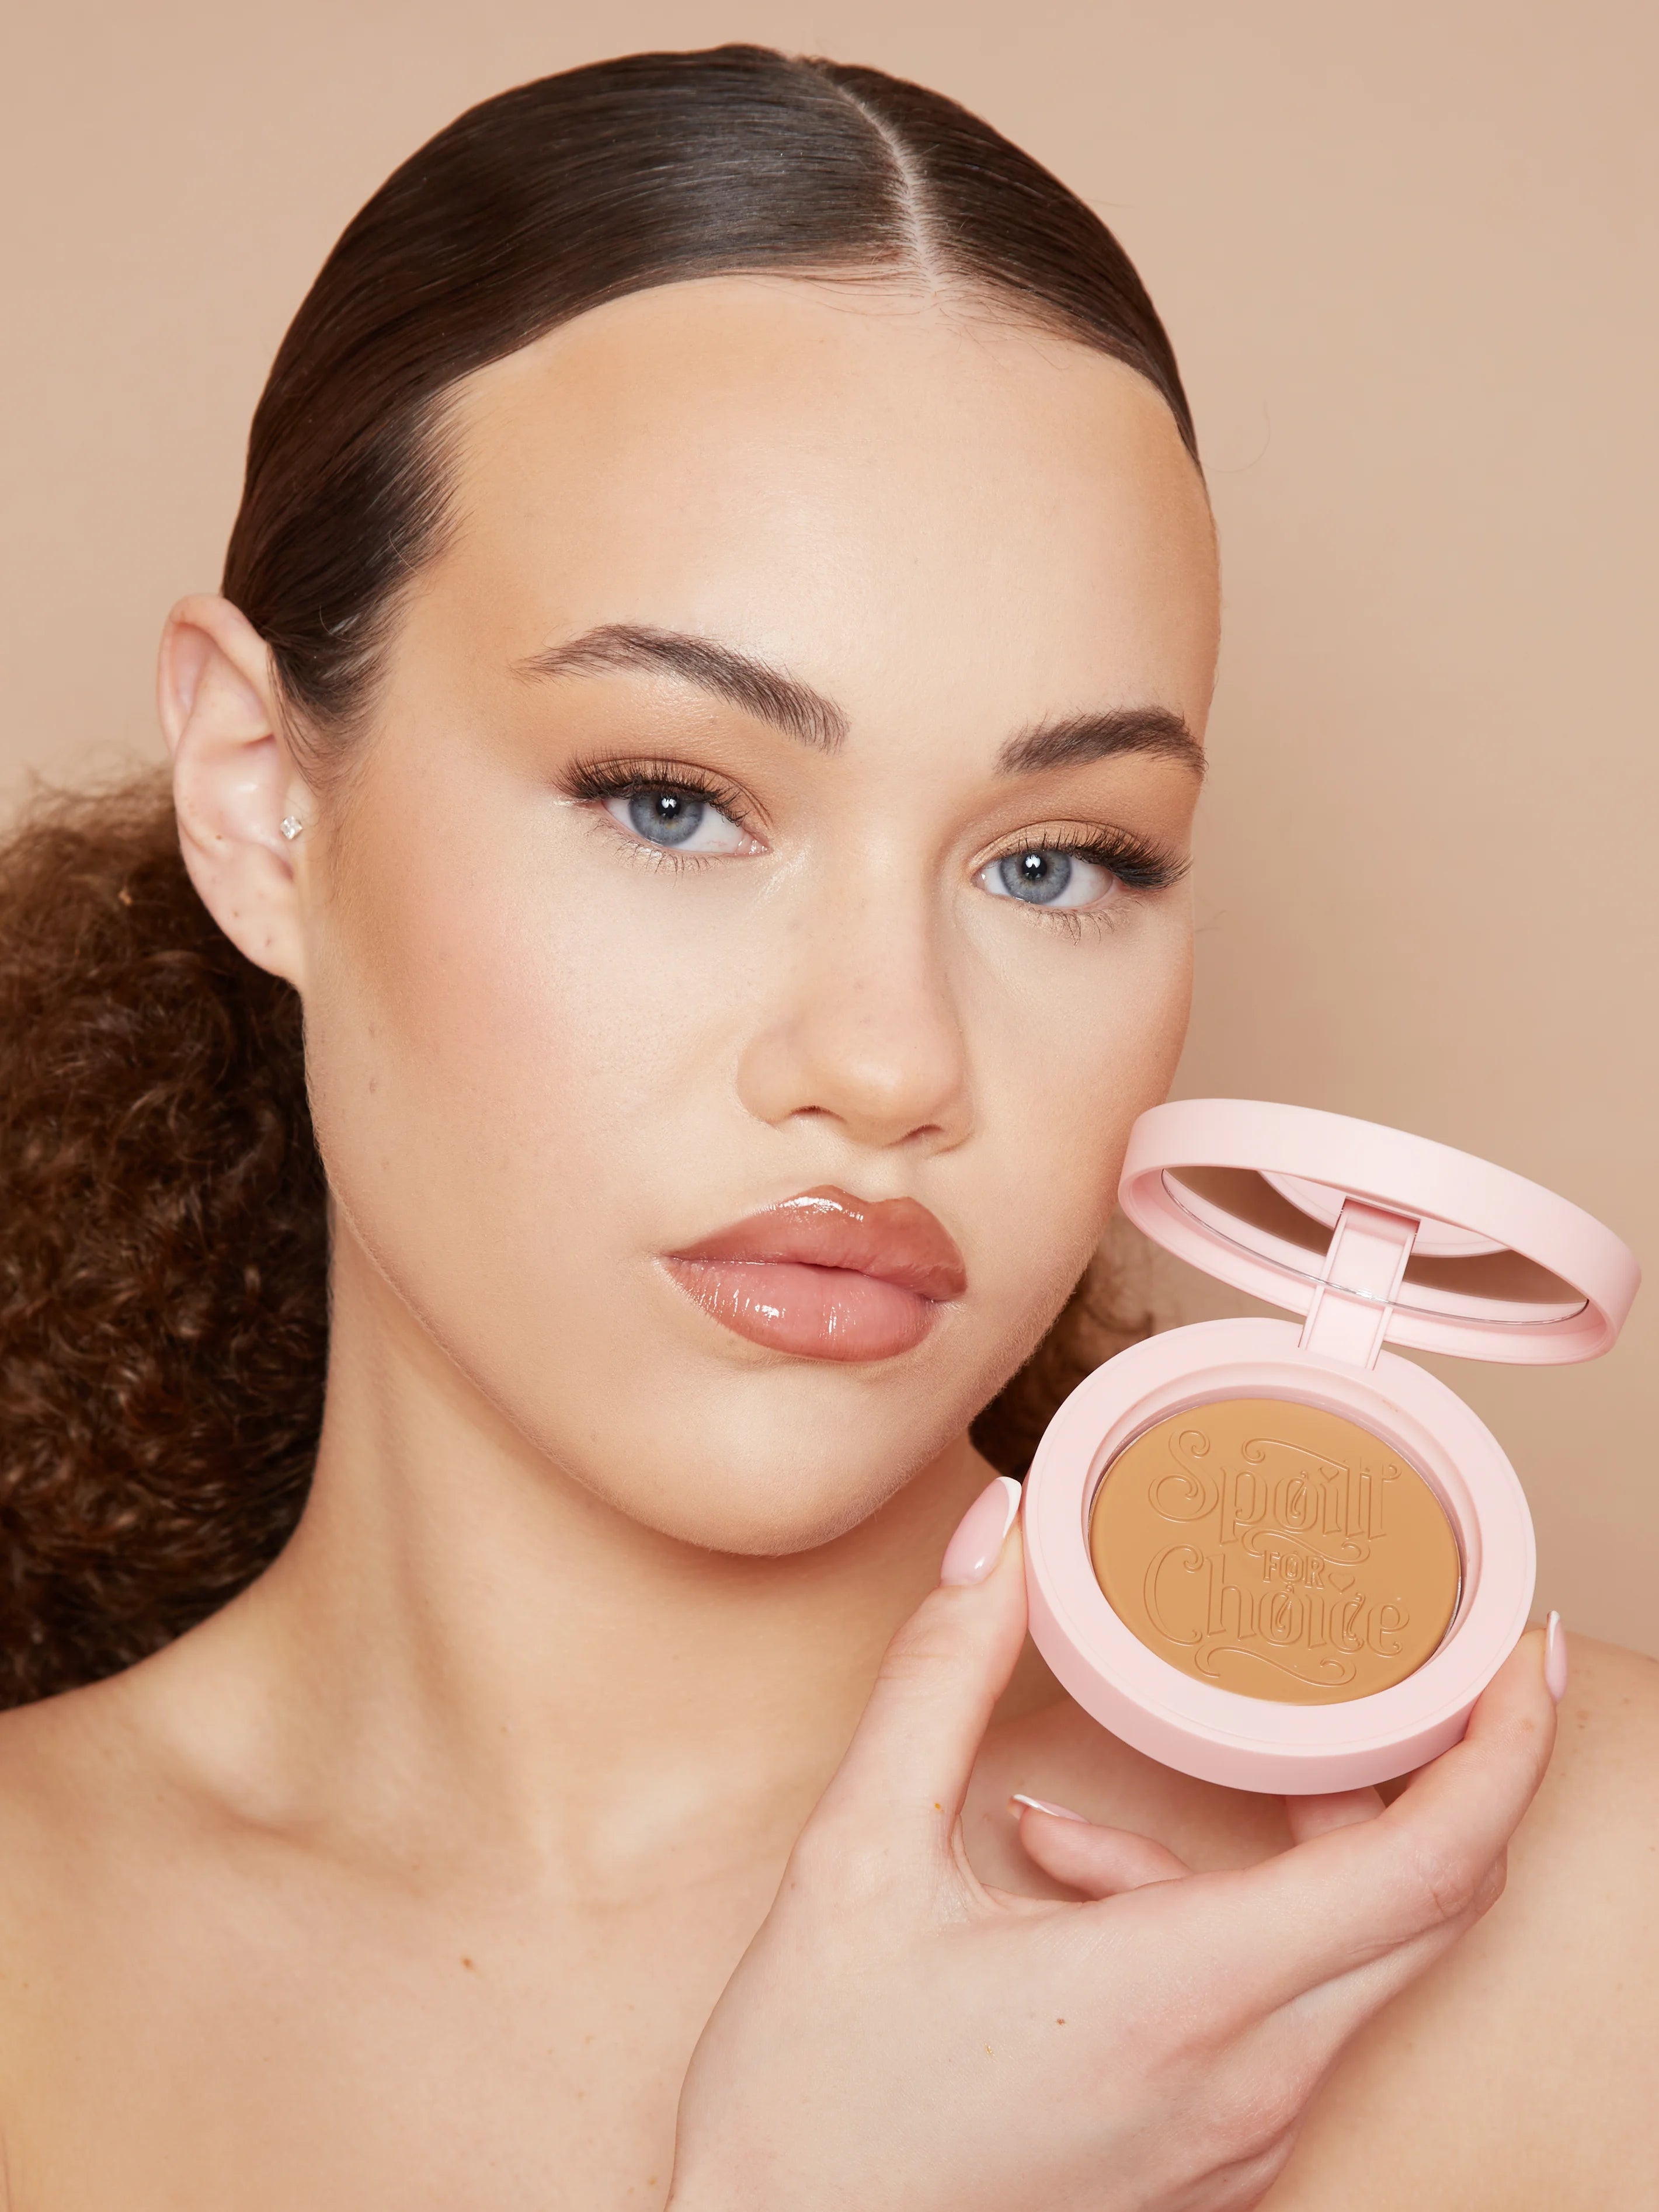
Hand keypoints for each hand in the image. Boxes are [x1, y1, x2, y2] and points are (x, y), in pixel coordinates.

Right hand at [668, 1476, 1556, 2211]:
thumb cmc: (811, 2086)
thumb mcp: (857, 1853)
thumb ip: (942, 1674)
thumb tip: (1003, 1531)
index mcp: (1178, 1993)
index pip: (1425, 1868)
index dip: (1501, 1749)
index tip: (1509, 1652)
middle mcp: (1246, 2083)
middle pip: (1422, 1906)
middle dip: (1427, 1775)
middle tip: (1388, 1669)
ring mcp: (1239, 2142)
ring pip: (1345, 1960)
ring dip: (1284, 1850)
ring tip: (1110, 1813)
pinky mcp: (1213, 2170)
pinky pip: (1284, 2023)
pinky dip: (1228, 1928)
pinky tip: (1077, 1896)